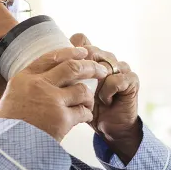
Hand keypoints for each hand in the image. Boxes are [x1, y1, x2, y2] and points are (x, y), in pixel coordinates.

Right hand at [0, 46, 108, 140]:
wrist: (6, 148)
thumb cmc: (7, 127)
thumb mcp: (11, 97)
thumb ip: (29, 86)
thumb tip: (48, 80)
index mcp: (25, 78)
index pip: (51, 57)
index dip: (70, 52)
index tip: (83, 51)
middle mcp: (39, 85)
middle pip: (72, 68)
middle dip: (90, 67)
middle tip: (101, 70)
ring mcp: (52, 101)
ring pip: (81, 90)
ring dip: (88, 96)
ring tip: (88, 103)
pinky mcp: (62, 118)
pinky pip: (83, 112)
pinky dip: (86, 114)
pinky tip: (85, 117)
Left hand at [70, 33, 140, 163]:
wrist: (109, 128)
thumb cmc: (87, 109)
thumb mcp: (70, 93)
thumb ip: (61, 78)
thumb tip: (39, 70)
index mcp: (91, 57)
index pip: (80, 40)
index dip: (71, 50)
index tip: (62, 67)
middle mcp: (106, 58)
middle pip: (93, 49)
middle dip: (82, 65)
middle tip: (76, 82)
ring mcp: (120, 67)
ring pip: (106, 63)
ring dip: (96, 80)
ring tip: (93, 94)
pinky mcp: (131, 80)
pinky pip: (117, 79)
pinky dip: (108, 90)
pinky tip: (104, 101)